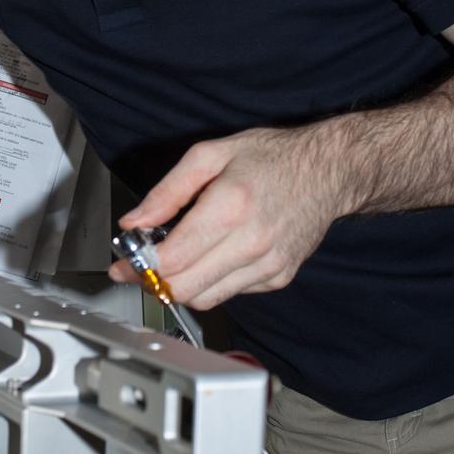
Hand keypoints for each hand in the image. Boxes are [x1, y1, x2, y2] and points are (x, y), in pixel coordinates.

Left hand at [108, 125, 348, 308]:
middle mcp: (252, 242)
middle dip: (154, 282)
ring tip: (174, 262)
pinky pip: (232, 293)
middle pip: (185, 288)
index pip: (172, 259)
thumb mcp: (210, 154)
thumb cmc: (272, 157)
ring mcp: (269, 264)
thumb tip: (134, 220)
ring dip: (182, 286)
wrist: (329, 170)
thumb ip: (167, 191)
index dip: (139, 266)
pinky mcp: (279, 277)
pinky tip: (212, 258)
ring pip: (207, 299)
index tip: (123, 263)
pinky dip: (212, 282)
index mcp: (230, 206)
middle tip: (141, 268)